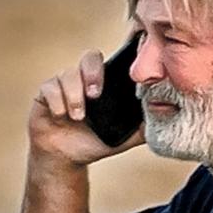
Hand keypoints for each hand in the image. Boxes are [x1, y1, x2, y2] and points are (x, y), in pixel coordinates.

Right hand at [27, 49, 144, 166]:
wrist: (67, 158)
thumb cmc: (96, 142)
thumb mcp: (124, 136)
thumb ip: (143, 126)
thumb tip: (167, 117)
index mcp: (106, 84)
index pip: (113, 61)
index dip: (120, 54)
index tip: (128, 62)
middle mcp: (85, 79)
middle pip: (90, 57)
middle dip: (93, 73)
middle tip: (96, 95)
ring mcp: (64, 84)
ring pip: (68, 74)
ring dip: (74, 96)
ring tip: (78, 117)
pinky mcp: (46, 93)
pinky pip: (50, 88)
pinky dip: (57, 103)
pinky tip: (61, 116)